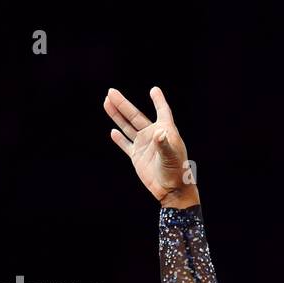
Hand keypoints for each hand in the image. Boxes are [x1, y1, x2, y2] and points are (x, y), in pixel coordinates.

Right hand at [103, 86, 197, 205]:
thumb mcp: (172, 156)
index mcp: (166, 131)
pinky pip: (126, 145)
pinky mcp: (137, 157)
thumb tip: (158, 132)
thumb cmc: (177, 172)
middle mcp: (154, 136)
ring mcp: (144, 146)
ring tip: (106, 102)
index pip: (162, 112)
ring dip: (117, 115)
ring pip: (128, 127)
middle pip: (136, 116)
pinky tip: (113, 131)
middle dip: (123, 104)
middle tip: (111, 92)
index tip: (154, 90)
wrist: (172, 190)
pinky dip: (119, 139)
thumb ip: (164, 144)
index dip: (158, 101)